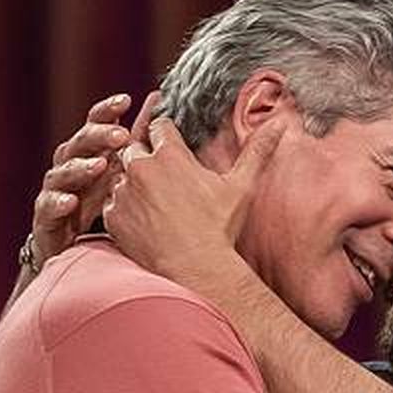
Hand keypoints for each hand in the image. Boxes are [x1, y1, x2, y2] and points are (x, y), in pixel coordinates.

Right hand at [28, 91, 159, 263]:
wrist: (68, 244)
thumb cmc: (98, 201)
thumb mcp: (120, 171)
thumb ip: (135, 140)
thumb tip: (157, 101)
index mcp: (87, 152)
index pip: (94, 124)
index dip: (107, 111)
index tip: (126, 101)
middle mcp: (68, 165)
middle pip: (80, 143)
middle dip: (99, 137)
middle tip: (121, 136)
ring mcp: (55, 189)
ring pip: (63, 172)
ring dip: (81, 167)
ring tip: (99, 166)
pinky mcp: (46, 216)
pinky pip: (50, 206)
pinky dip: (59, 202)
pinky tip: (71, 201)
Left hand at [103, 114, 285, 285]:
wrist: (195, 268)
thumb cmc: (219, 228)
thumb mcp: (241, 186)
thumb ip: (257, 151)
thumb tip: (281, 124)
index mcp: (170, 154)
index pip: (159, 126)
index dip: (166, 135)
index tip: (173, 147)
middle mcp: (141, 167)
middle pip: (134, 147)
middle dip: (146, 158)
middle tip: (163, 179)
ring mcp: (122, 192)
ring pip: (120, 176)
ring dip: (132, 183)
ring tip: (154, 204)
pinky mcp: (112, 216)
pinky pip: (111, 203)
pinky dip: (123, 208)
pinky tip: (143, 221)